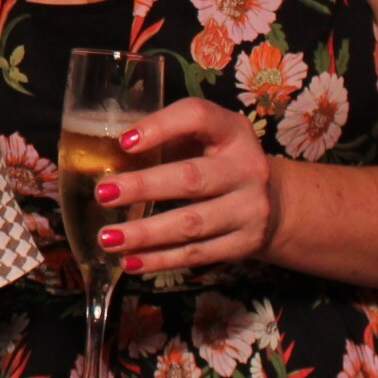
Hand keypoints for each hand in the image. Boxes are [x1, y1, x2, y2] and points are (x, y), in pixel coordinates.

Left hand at [94, 98, 280, 274]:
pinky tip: (130, 261)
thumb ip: (166, 137)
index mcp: (232, 131)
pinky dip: (160, 259)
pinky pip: (196, 254)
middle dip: (143, 187)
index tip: (123, 142)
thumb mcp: (203, 137)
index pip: (197, 117)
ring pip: (191, 224)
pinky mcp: (245, 244)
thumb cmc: (217, 161)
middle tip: (102, 194)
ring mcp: (250, 210)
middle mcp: (247, 168)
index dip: (160, 127)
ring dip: (145, 233)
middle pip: (191, 178)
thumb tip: (102, 150)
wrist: (275, 204)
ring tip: (107, 238)